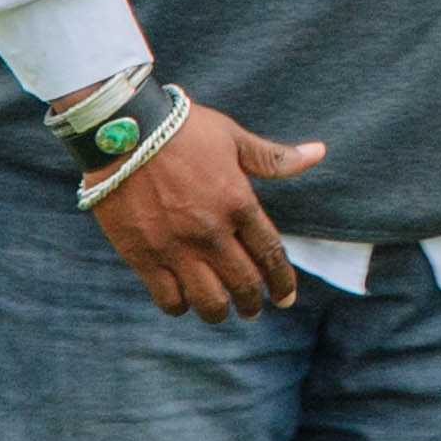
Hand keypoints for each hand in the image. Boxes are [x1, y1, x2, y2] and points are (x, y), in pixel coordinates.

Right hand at [83, 101, 325, 323]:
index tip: (286, 297)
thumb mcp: (233, 138)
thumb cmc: (182, 129)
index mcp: (238, 202)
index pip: (271, 254)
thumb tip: (318, 153)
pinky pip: (169, 299)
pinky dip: (180, 306)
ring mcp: (177, 248)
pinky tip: (183, 300)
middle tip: (253, 309)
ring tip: (221, 310)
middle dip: (253, 304)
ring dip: (220, 311)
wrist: (122, 130)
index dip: (283, 281)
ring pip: (209, 302)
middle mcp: (212, 232)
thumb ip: (274, 157)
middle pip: (244, 284)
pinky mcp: (144, 257)